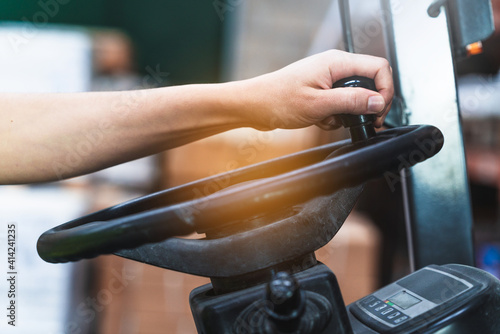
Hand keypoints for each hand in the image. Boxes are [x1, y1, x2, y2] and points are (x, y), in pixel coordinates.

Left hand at [244, 50, 392, 129]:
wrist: (254, 105)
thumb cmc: (278, 100)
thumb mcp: (319, 104)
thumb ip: (351, 101)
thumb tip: (378, 101)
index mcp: (337, 62)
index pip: (378, 67)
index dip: (386, 89)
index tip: (380, 110)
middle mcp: (335, 67)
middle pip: (370, 82)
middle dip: (370, 104)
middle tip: (368, 121)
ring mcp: (328, 79)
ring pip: (355, 95)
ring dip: (350, 113)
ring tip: (333, 121)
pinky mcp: (322, 91)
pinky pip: (341, 103)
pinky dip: (336, 115)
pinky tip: (322, 121)